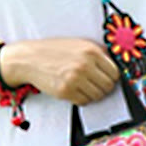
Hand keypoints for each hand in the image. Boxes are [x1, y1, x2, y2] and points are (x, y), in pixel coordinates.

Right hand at [1, 38, 120, 105]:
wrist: (29, 58)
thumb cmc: (54, 51)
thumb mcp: (78, 44)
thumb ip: (98, 53)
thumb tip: (115, 65)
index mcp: (91, 51)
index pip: (115, 72)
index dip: (112, 78)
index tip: (107, 79)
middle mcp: (84, 65)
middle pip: (108, 86)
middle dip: (104, 88)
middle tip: (95, 85)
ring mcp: (75, 79)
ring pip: (97, 96)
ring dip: (93, 94)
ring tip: (83, 87)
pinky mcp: (66, 91)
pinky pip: (84, 102)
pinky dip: (81, 99)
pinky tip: (74, 90)